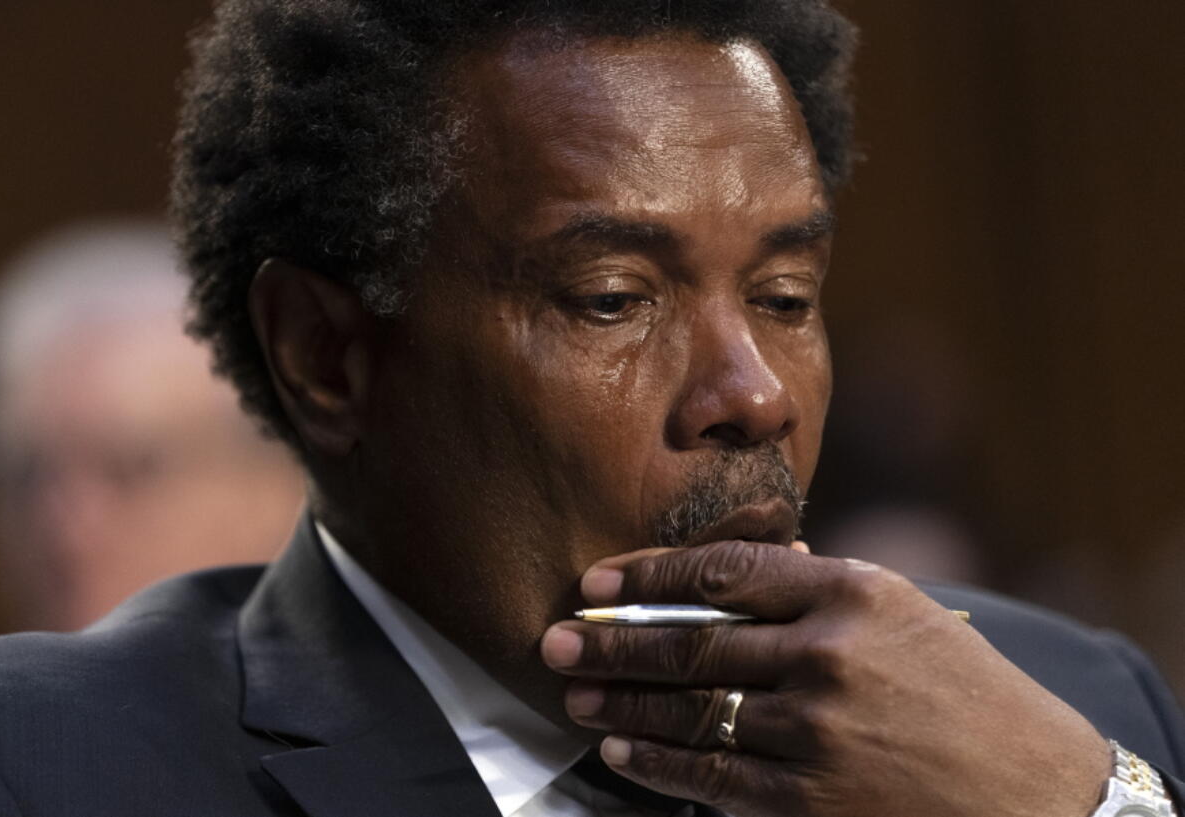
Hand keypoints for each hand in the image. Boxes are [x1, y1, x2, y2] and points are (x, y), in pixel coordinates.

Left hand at [540, 541, 1109, 816]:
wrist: (1038, 795)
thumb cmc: (969, 696)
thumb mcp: (905, 614)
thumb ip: (822, 588)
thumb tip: (745, 571)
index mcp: (852, 593)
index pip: (724, 571)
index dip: (648, 574)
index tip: (598, 580)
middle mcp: (828, 655)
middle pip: (691, 641)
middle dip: (611, 640)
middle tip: (556, 638)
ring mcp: (816, 731)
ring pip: (689, 709)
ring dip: (620, 700)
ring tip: (574, 690)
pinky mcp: (809, 800)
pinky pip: (710, 777)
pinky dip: (656, 761)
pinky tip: (621, 748)